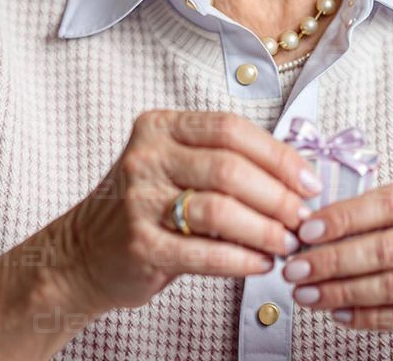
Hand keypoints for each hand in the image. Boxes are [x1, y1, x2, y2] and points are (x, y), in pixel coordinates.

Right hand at [33, 110, 322, 316]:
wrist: (83, 254)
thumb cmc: (144, 210)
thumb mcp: (175, 168)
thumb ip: (224, 163)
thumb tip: (297, 177)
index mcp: (160, 127)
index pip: (231, 129)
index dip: (278, 156)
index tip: (309, 181)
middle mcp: (146, 156)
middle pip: (230, 168)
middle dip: (278, 196)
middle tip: (303, 219)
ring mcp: (138, 200)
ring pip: (220, 209)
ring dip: (265, 230)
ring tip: (287, 244)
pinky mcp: (139, 244)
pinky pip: (204, 252)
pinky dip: (242, 260)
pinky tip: (261, 265)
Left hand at [277, 168, 392, 347]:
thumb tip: (331, 218)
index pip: (391, 201)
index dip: (343, 217)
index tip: (306, 229)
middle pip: (386, 247)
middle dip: (332, 259)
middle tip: (295, 265)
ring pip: (392, 285)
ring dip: (341, 291)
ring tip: (308, 291)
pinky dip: (369, 316)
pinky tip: (341, 312)